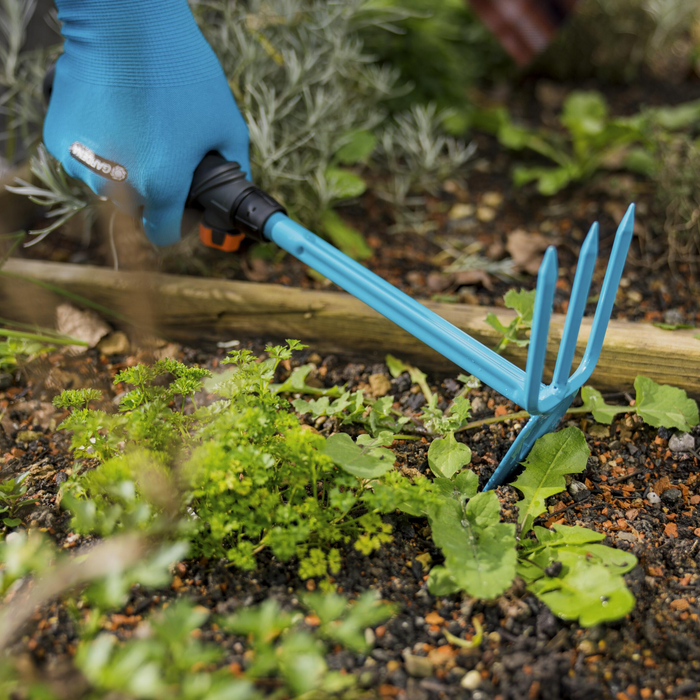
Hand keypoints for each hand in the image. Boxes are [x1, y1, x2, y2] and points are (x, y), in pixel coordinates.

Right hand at [43, 0, 249, 245]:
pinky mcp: (58, 140)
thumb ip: (236, 168)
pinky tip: (114, 114)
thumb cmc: (181, 73)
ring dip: (123, 168)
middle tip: (164, 151)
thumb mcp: (227, 124)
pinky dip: (98, 145)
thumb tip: (236, 191)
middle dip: (153, 190)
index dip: (176, 223)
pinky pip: (84, 158)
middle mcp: (117, 184)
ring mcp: (82, 163)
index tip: (182, 206)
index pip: (163, 235)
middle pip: (137, 208)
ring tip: (139, 125)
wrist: (123, 24)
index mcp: (161, 186)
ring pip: (108, 184)